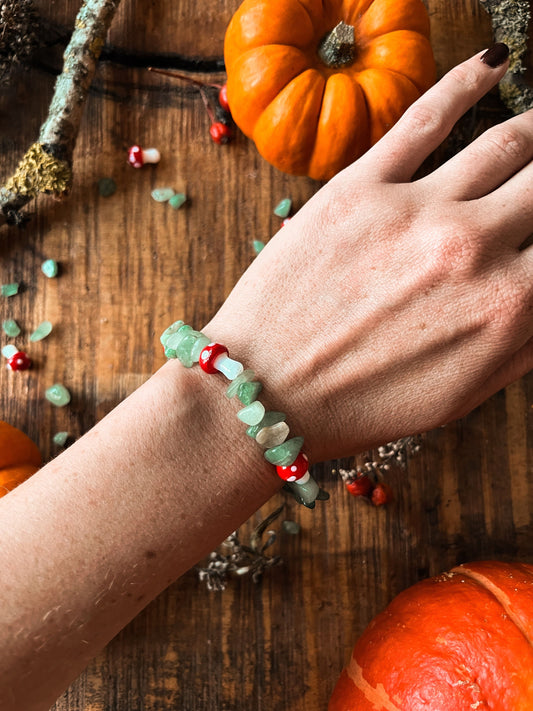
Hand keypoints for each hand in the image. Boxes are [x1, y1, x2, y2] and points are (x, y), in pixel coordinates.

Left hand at [206, 47, 532, 461]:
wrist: (266, 394)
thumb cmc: (360, 405)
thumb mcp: (460, 395)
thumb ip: (522, 341)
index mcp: (508, 308)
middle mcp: (473, 249)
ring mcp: (416, 211)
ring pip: (506, 143)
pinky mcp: (360, 187)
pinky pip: (426, 117)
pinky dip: (466, 82)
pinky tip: (490, 65)